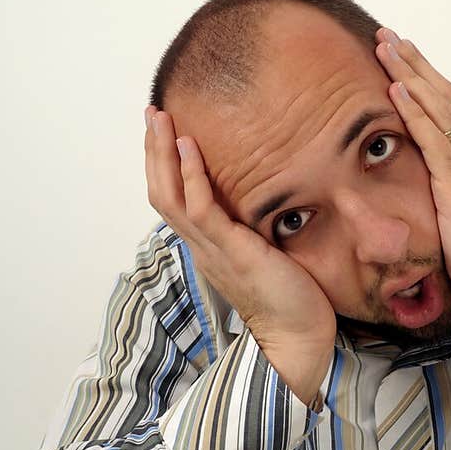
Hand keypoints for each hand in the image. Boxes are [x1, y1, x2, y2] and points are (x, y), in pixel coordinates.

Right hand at [144, 107, 335, 402]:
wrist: (298, 337)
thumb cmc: (290, 299)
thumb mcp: (265, 254)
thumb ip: (252, 231)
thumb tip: (260, 204)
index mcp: (207, 248)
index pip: (174, 201)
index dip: (165, 166)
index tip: (165, 132)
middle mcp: (202, 247)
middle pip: (161, 192)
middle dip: (154, 150)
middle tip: (152, 113)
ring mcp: (212, 250)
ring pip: (171, 196)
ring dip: (163, 153)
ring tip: (161, 119)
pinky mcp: (232, 251)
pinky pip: (201, 208)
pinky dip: (192, 175)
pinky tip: (191, 146)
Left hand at [374, 30, 450, 337]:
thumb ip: (450, 187)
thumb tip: (430, 180)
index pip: (450, 106)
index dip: (425, 78)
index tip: (402, 56)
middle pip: (443, 95)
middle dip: (414, 63)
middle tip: (387, 35)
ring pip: (438, 108)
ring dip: (410, 75)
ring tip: (386, 48)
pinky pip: (434, 140)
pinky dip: (416, 113)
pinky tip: (398, 92)